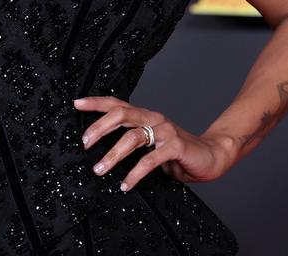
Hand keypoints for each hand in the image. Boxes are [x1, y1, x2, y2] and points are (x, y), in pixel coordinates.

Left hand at [73, 95, 238, 190]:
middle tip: (84, 143)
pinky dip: (135, 174)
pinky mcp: (175, 147)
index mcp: (145, 116)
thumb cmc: (177, 153)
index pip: (117, 104)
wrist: (211, 157)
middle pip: (121, 114)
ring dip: (112, 155)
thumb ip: (131, 142)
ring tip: (99, 169)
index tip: (76, 104)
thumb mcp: (150, 145)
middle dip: (99, 127)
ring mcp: (165, 131)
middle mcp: (153, 119)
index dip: (96, 102)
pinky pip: (150, 160)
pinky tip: (125, 185)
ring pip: (132, 137)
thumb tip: (99, 151)